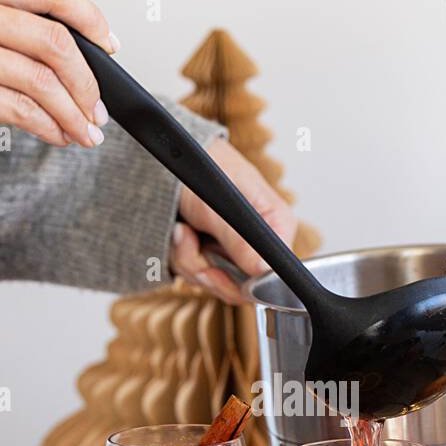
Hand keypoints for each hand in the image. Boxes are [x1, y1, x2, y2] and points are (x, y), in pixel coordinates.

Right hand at [0, 0, 118, 151]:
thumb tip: (51, 40)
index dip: (88, 14)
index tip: (107, 41)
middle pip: (56, 40)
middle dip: (89, 80)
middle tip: (98, 105)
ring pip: (45, 81)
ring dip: (74, 112)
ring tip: (85, 130)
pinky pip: (22, 112)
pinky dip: (50, 128)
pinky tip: (58, 136)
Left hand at [172, 138, 296, 303]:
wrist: (171, 158)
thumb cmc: (205, 168)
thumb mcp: (220, 206)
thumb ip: (241, 240)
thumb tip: (263, 269)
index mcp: (274, 228)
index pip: (274, 275)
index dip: (246, 283)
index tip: (220, 272)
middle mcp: (257, 243)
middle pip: (242, 287)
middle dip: (210, 271)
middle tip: (192, 244)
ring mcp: (231, 251)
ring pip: (215, 283)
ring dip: (190, 259)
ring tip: (183, 230)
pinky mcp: (210, 255)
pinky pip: (197, 275)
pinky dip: (182, 256)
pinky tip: (179, 233)